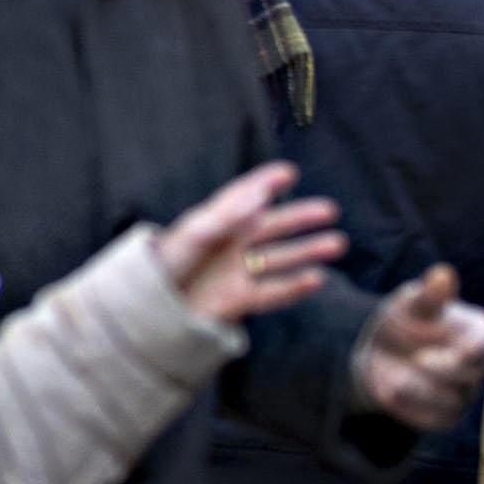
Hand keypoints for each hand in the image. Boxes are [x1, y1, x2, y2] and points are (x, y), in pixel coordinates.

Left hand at [155, 164, 347, 325]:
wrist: (146, 312)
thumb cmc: (164, 267)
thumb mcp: (193, 234)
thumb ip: (228, 214)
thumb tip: (261, 194)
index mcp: (213, 224)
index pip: (244, 198)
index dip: (265, 184)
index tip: (289, 172)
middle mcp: (228, 246)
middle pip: (270, 227)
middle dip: (300, 218)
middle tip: (330, 210)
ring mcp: (234, 273)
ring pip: (279, 259)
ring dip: (307, 251)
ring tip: (337, 243)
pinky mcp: (237, 301)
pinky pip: (273, 292)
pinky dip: (295, 286)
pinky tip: (317, 278)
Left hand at [354, 265, 483, 430]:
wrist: (378, 355)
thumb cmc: (404, 321)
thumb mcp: (409, 304)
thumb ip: (428, 296)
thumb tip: (442, 273)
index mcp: (478, 331)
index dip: (477, 348)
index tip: (461, 349)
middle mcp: (478, 365)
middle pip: (471, 373)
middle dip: (443, 367)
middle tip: (417, 358)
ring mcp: (464, 393)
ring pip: (451, 399)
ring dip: (419, 387)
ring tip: (396, 376)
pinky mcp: (446, 416)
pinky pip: (434, 418)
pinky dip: (409, 405)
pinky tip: (392, 390)